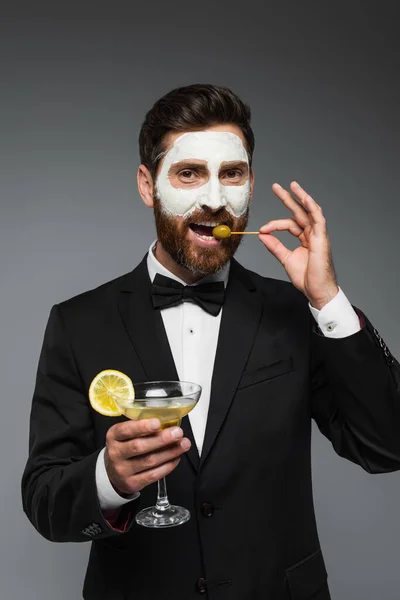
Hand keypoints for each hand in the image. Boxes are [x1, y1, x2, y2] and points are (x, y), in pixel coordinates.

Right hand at [104, 418, 190, 495]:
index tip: (158, 423)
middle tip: (177, 433)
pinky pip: (153, 475)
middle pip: (139, 446)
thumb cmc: (125, 447)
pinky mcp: (132, 483)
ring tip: (183, 444)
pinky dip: (168, 465)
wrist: (112, 472)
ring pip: (149, 461)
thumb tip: (167, 422)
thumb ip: (142, 428)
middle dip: (162, 439)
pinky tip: (176, 457)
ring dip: (170, 452)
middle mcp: (116, 453)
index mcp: (114, 436)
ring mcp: (122, 470)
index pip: (126, 430)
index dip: (142, 427)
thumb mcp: (126, 434)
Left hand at [258, 181, 338, 308]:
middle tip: (276, 187)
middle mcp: (312, 234)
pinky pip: (318, 219)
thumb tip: (263, 235)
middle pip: (299, 212)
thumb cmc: (307, 278)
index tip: (263, 229)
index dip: (274, 225)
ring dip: (300, 197)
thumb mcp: (286, 259)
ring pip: (309, 211)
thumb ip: (275, 246)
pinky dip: (312, 208)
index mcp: (305, 238)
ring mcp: (318, 235)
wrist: (316, 291)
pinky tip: (305, 198)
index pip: (289, 224)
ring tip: (292, 186)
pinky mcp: (322, 239)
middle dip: (288, 198)